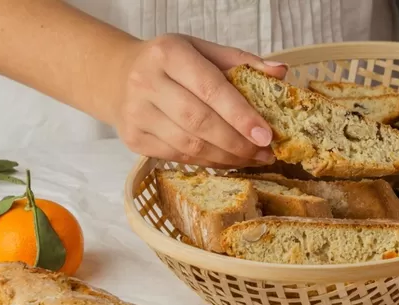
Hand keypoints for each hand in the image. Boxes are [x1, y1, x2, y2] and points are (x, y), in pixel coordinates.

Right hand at [114, 34, 287, 168]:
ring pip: (190, 145)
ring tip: (252, 158)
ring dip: (227, 156)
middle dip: (238, 142)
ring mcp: (137, 114)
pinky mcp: (134, 139)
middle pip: (200, 122)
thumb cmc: (169, 63)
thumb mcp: (202, 50)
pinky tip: (227, 159)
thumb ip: (241, 61)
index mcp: (169, 54)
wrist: (118, 76)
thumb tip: (281, 72)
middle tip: (265, 152)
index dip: (241, 115)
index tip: (266, 135)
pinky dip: (208, 161)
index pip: (211, 89)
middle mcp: (146, 82)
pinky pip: (179, 157)